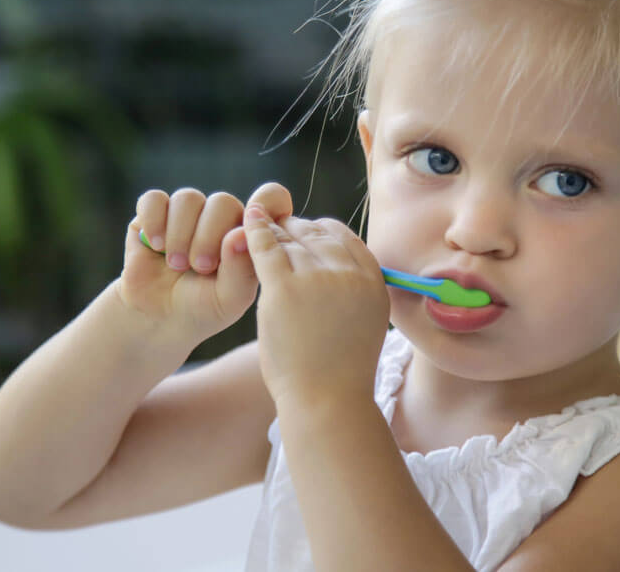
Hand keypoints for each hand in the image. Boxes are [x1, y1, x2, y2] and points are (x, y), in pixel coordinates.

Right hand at [117, 183, 292, 343]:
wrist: (159, 318)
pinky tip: (156, 246)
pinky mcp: (153, 213)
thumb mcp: (229, 299)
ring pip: (187, 198)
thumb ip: (241, 270)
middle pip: (222, 201)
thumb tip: (240, 233)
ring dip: (180, 234)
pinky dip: (154, 221)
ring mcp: (187, 213)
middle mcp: (220, 218)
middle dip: (209, 236)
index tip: (248, 231)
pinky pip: (153, 199)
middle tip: (200, 267)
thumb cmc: (203, 309)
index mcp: (248, 234)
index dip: (269, 201)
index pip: (271, 198)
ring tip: (176, 265)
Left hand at [242, 205, 389, 407]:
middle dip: (297, 229)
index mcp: (373, 282)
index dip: (324, 231)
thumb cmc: (340, 373)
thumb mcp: (365, 324)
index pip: (346, 238)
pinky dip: (255, 230)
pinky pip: (266, 249)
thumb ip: (354, 293)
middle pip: (318, 235)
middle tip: (280, 227)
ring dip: (274, 232)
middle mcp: (349, 275)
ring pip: (290, 242)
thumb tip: (336, 271)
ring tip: (259, 225)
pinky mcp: (285, 288)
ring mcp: (318, 279)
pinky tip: (247, 218)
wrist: (327, 401)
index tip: (309, 231)